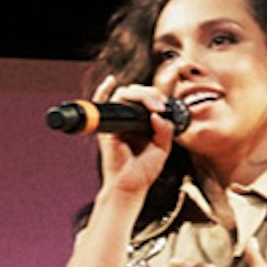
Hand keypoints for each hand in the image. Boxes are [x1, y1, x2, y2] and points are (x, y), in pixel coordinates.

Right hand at [90, 78, 183, 206]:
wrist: (130, 185)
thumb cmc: (143, 170)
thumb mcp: (162, 147)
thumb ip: (165, 130)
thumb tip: (157, 114)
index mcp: (142, 123)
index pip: (147, 99)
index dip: (156, 97)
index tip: (164, 106)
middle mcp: (129, 119)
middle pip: (136, 93)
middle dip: (150, 94)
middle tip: (159, 106)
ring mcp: (117, 121)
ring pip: (124, 94)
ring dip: (140, 94)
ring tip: (152, 105)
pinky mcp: (107, 127)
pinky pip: (101, 104)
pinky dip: (103, 89)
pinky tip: (111, 80)